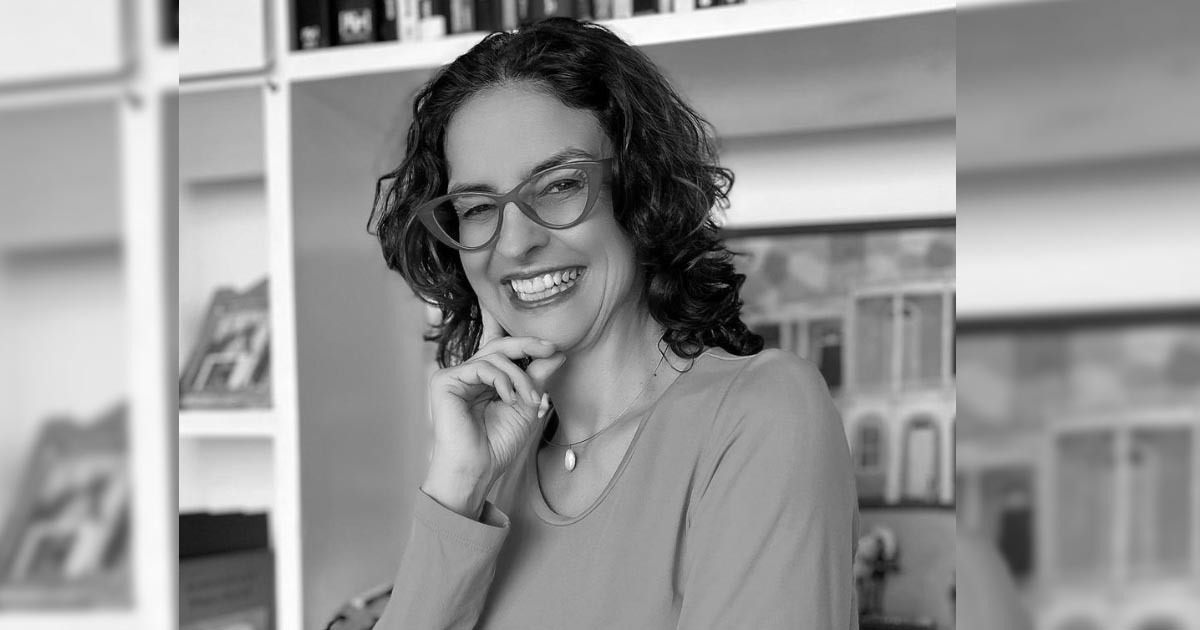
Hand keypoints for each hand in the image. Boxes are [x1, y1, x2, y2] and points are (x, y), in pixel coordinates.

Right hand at [422, 309, 565, 516]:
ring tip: (530, 400)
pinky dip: (502, 380)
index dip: (526, 344)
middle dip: (527, 345)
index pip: (503, 352)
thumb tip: (557, 354)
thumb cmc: (499, 444)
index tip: (554, 348)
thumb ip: (537, 378)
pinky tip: (510, 399)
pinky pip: (481, 367)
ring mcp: (455, 377)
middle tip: (551, 348)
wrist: (477, 469)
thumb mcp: (526, 405)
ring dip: (519, 377)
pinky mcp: (445, 381)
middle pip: (498, 346)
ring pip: (494, 357)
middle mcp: (468, 375)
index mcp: (484, 380)